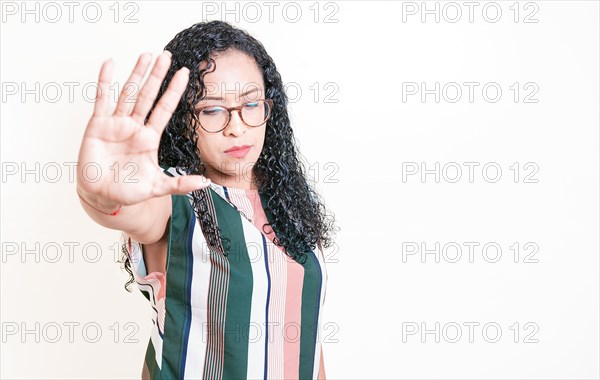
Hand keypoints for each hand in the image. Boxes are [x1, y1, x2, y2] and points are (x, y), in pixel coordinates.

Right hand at [76, 51, 209, 211]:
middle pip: (148, 95)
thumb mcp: (157, 187)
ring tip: (146, 55)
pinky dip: (105, 82)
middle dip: (157, 76)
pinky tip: (110, 64)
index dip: (174, 91)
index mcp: (150, 138)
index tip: (185, 74)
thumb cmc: (128, 190)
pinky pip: (102, 100)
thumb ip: (180, 183)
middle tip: (167, 55)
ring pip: (128, 93)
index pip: (164, 108)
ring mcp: (116, 124)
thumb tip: (205, 183)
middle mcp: (135, 126)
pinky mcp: (98, 125)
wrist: (102, 196)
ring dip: (136, 74)